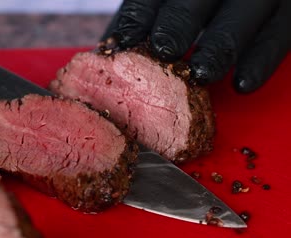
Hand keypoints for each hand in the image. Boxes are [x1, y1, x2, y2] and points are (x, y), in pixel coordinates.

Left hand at [102, 0, 290, 92]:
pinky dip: (260, 61)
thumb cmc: (192, 5)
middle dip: (178, 25)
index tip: (121, 43)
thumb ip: (142, 16)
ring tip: (200, 75)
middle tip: (164, 52)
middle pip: (195, 0)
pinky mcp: (286, 12)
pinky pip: (277, 36)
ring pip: (240, 18)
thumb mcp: (167, 0)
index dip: (138, 17)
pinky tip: (241, 85)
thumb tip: (109, 49)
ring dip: (218, 48)